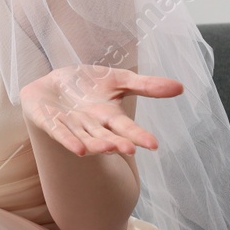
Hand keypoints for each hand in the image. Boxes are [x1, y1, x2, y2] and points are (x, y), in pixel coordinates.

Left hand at [19, 65, 182, 156]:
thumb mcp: (119, 80)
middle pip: (107, 136)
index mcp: (109, 116)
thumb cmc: (87, 85)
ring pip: (85, 138)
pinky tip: (78, 150)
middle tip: (130, 150)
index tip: (154, 144)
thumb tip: (181, 87)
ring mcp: (70, 125)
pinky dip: (68, 140)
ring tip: (107, 149)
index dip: (138, 135)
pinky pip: (59, 133)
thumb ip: (146, 86)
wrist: (52, 84)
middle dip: (117, 143)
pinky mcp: (49, 121)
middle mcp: (91, 125)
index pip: (126, 127)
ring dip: (95, 144)